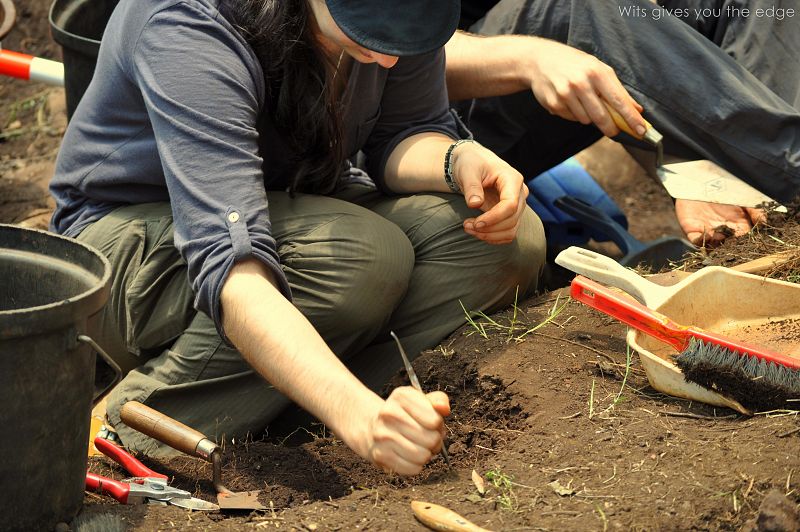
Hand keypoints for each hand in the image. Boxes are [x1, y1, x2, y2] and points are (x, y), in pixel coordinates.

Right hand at [363, 387, 449, 475]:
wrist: (372, 427)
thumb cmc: (404, 415)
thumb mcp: (420, 401)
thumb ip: (438, 400)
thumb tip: (444, 408)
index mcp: (401, 396)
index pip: (435, 420)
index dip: (438, 425)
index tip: (431, 424)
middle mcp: (388, 414)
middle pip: (431, 439)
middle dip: (435, 441)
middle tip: (428, 438)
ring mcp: (382, 435)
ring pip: (423, 456)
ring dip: (426, 454)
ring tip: (419, 447)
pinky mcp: (380, 455)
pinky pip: (412, 469)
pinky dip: (416, 466)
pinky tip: (410, 456)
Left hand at [451, 142, 528, 244]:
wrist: (474, 163)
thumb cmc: (471, 163)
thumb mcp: (468, 171)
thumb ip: (472, 186)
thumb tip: (475, 204)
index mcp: (512, 179)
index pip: (510, 205)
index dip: (494, 218)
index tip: (475, 223)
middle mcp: (520, 193)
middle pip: (512, 220)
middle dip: (488, 228)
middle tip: (466, 226)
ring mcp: (518, 205)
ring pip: (511, 230)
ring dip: (490, 235)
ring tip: (468, 228)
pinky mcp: (511, 214)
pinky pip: (508, 233)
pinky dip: (493, 237)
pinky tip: (477, 232)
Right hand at [525, 39, 644, 137]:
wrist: (540, 59)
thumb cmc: (575, 64)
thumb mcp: (598, 69)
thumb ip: (617, 89)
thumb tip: (636, 109)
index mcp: (597, 72)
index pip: (618, 100)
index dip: (631, 118)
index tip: (641, 130)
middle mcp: (581, 83)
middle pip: (602, 116)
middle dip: (610, 128)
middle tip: (614, 131)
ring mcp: (565, 94)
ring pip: (586, 120)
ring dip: (588, 117)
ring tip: (582, 102)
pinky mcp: (554, 103)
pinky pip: (571, 118)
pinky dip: (574, 114)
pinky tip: (569, 101)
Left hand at [675, 199, 765, 246]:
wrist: (700, 183)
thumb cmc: (724, 192)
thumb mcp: (743, 198)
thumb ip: (755, 209)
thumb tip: (765, 222)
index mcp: (737, 226)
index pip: (744, 238)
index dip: (745, 240)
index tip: (746, 238)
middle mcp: (723, 232)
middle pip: (728, 245)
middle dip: (730, 246)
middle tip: (732, 243)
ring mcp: (708, 232)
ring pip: (713, 246)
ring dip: (717, 244)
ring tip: (720, 237)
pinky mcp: (693, 231)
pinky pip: (697, 241)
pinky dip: (702, 240)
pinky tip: (708, 234)